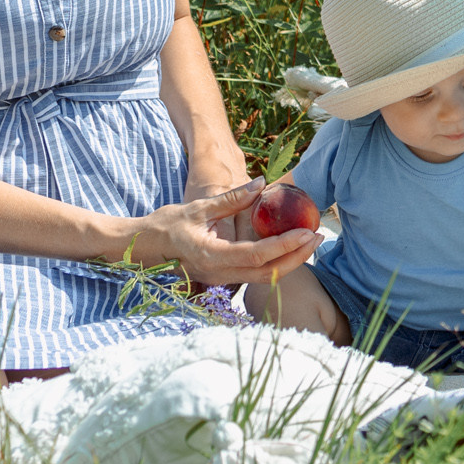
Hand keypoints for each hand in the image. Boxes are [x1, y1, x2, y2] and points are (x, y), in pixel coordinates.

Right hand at [131, 179, 318, 287]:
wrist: (144, 247)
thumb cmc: (167, 225)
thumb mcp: (199, 207)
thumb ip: (232, 198)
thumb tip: (262, 184)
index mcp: (212, 256)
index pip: (256, 255)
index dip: (284, 246)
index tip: (306, 232)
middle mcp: (219, 273)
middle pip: (267, 272)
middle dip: (296, 256)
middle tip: (318, 237)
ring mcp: (221, 279)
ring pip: (263, 277)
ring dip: (290, 262)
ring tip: (311, 242)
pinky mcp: (224, 277)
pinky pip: (255, 275)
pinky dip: (276, 264)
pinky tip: (290, 249)